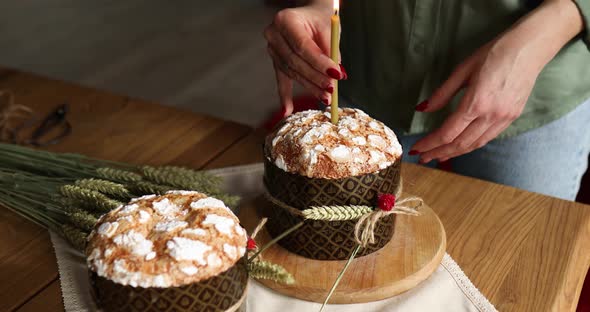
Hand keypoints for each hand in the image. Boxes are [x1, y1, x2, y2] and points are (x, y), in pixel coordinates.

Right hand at [264, 3, 344, 115]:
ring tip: (326, 98)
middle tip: (332, 90)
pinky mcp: (275, 60)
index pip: (303, 47)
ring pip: (292, 72)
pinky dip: (285, 96)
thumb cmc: (319, 18)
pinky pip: (281, 79)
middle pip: (296, 62)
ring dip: (310, 87)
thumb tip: (336, 76)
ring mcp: (272, 49)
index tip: (335, 74)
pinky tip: (287, 111)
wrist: (307, 14)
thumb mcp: (328, 28)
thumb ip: (331, 50)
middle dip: (316, 78)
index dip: (319, 63)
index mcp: (285, 20)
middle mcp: (274, 34)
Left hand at [410, 0, 582, 162]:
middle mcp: (491, 115)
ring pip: (475, 144)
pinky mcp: (512, 117)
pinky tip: (461, 146)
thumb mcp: (462, 70)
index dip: (430, 144)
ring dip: (455, 153)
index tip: (417, 149)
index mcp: (476, 103)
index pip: (447, 133)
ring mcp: (504, 118)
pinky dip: (471, 145)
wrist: (529, 48)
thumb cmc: (494, 53)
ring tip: (439, 156)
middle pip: (460, 143)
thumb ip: (442, 93)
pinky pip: (488, 137)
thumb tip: (423, 109)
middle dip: (439, 152)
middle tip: (423, 158)